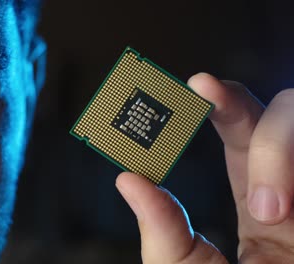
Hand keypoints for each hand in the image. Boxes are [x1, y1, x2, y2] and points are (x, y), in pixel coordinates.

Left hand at [116, 73, 293, 263]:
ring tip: (270, 214)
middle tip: (207, 101)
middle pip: (278, 113)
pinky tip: (285, 210)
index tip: (195, 85)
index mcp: (260, 200)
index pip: (241, 131)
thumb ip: (163, 230)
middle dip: (242, 108)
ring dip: (279, 152)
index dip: (220, 103)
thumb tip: (127, 179)